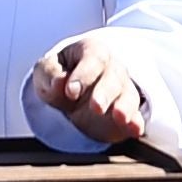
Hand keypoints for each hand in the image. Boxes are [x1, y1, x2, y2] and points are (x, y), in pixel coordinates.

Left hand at [33, 31, 159, 142]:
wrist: (68, 92)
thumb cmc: (57, 75)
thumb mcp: (45, 71)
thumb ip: (50, 74)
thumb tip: (59, 82)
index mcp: (91, 51)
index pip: (93, 58)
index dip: (83, 74)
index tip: (71, 91)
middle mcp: (112, 68)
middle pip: (113, 77)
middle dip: (105, 92)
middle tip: (96, 106)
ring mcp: (122, 89)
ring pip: (128, 95)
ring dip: (125, 107)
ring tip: (120, 117)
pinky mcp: (126, 112)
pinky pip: (136, 116)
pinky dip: (136, 123)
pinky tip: (135, 129)